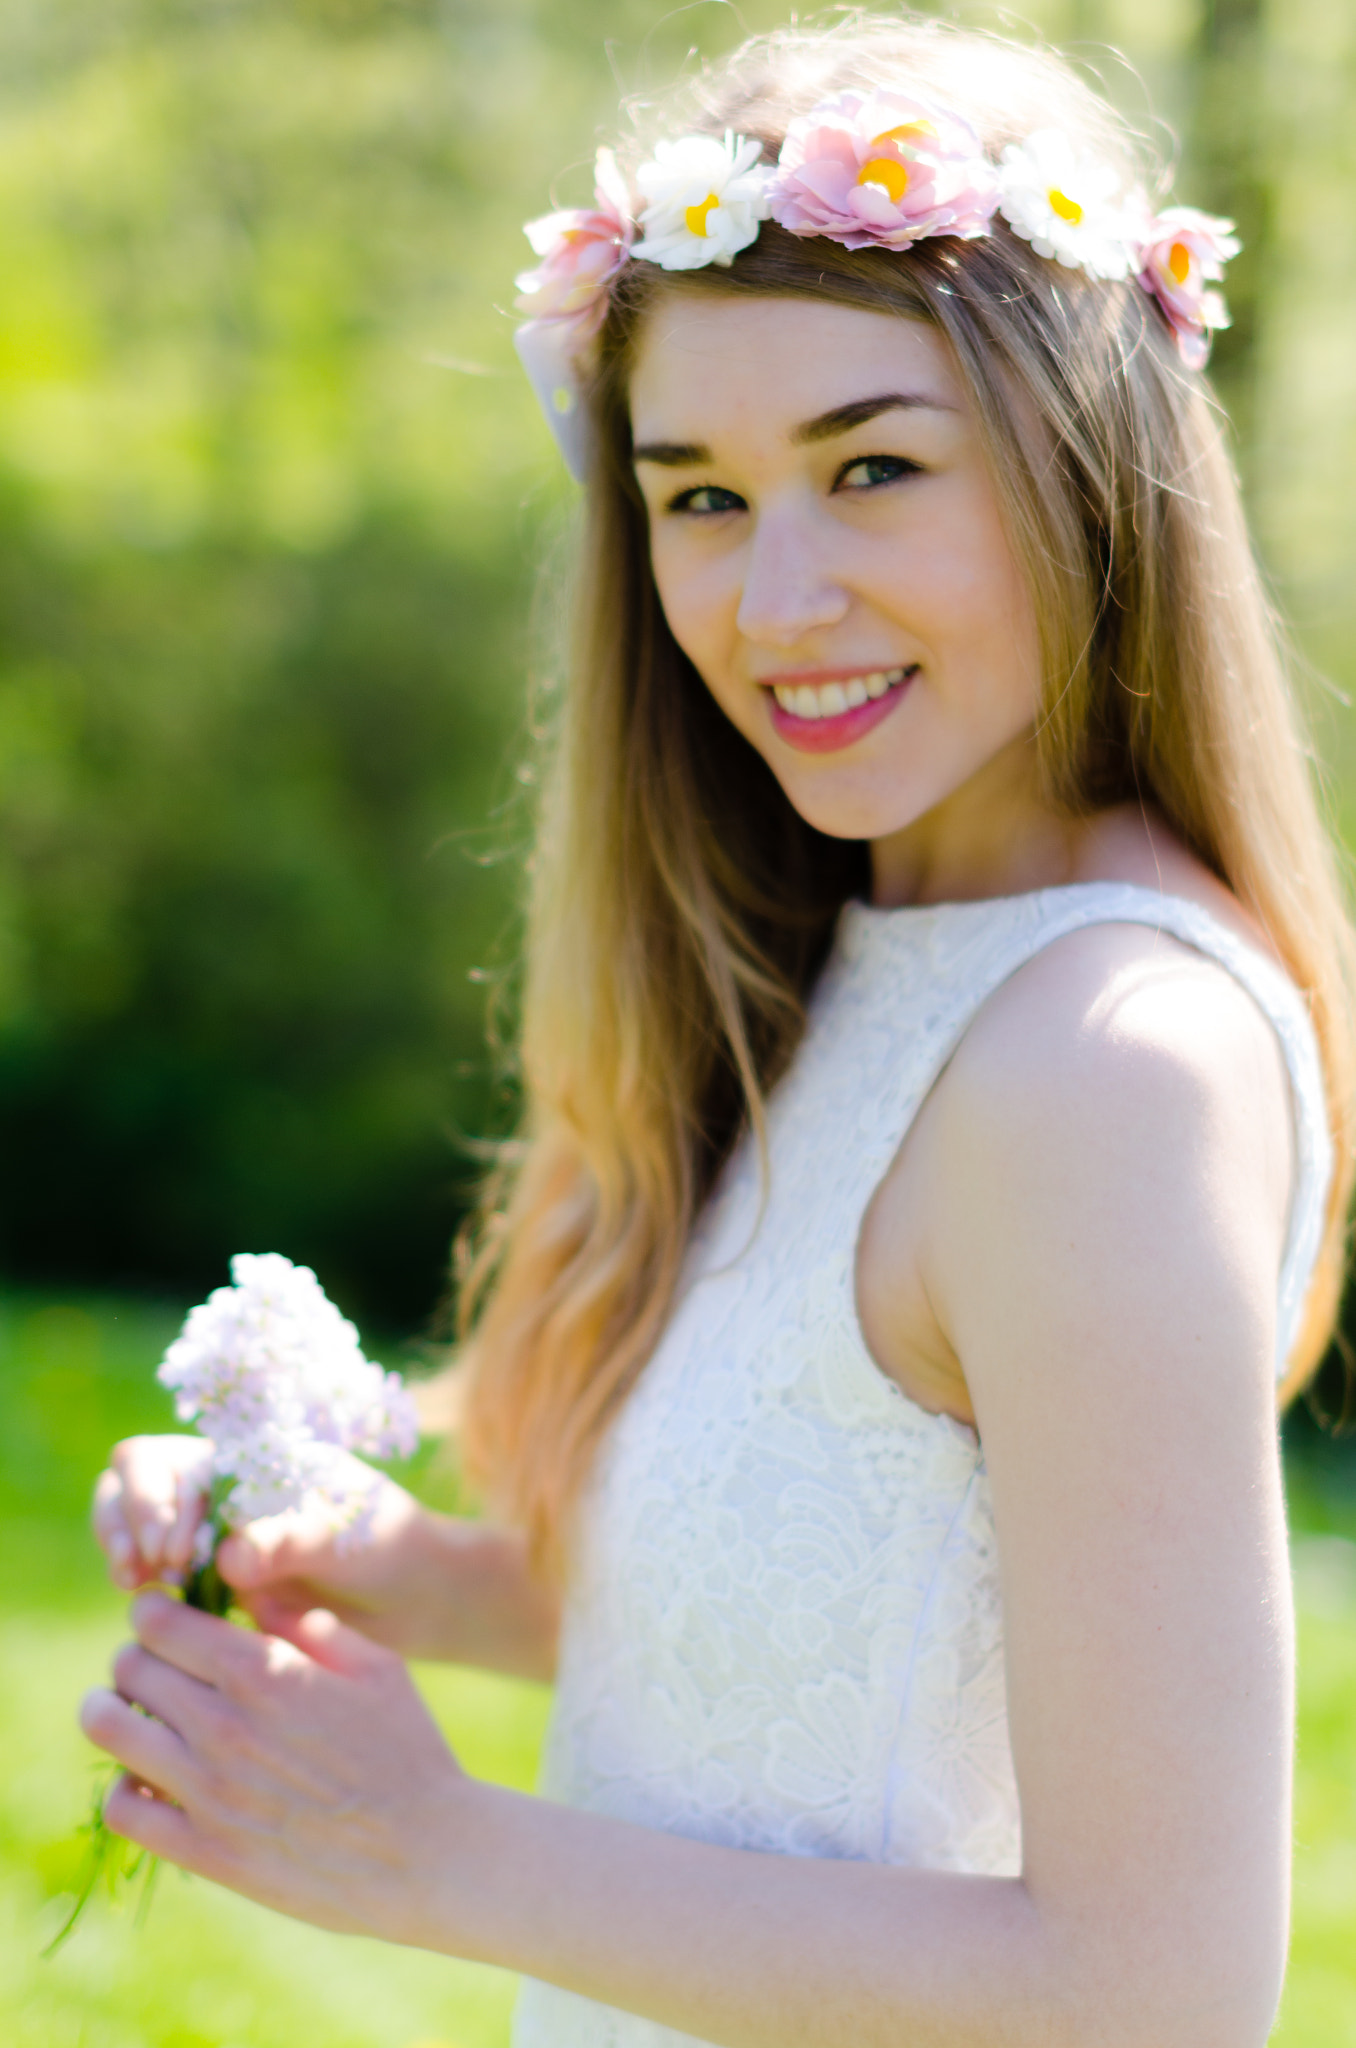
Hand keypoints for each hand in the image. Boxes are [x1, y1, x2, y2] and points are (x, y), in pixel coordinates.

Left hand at [79, 1591, 477, 1946]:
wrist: (426, 1851)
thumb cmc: (408, 1747)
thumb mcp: (376, 1663)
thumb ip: (308, 1623)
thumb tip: (254, 1596)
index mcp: (264, 1670)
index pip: (159, 1621)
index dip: (153, 1612)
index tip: (163, 1619)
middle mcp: (224, 1723)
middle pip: (129, 1667)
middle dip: (137, 1657)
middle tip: (158, 1667)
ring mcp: (207, 1790)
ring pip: (107, 1729)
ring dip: (111, 1712)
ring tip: (132, 1715)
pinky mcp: (203, 1849)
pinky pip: (122, 1807)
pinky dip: (124, 1786)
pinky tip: (151, 1780)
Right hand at [94, 1435, 559, 1677]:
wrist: (418, 1597)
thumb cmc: (388, 1543)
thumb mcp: (344, 1533)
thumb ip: (288, 1539)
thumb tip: (228, 1559)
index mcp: (244, 1457)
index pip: (161, 1457)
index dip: (152, 1498)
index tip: (178, 1547)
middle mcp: (220, 1489)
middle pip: (132, 1486)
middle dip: (126, 1524)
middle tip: (145, 1573)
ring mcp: (213, 1538)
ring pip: (136, 1532)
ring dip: (127, 1555)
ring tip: (142, 1591)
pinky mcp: (217, 1588)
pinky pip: (162, 1586)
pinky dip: (150, 1598)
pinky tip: (158, 1621)